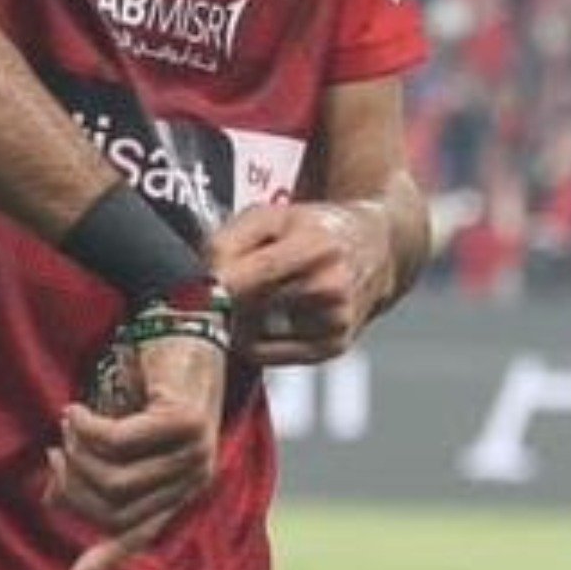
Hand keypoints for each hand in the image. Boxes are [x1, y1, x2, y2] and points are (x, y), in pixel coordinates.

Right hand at [48, 321, 223, 569]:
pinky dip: (87, 429)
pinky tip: (75, 410)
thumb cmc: (144, 376)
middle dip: (73, 484)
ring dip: (77, 453)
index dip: (106, 560)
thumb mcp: (115, 429)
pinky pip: (118, 443)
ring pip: (113, 480)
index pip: (140, 536)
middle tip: (56, 450)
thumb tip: (52, 499)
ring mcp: (195, 452)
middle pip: (113, 510)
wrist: (179, 317)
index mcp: (181, 487)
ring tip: (68, 424)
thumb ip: (93, 466)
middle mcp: (195, 477)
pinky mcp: (186, 423)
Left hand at [211, 201, 388, 368]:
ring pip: (251, 335)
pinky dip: (256, 338)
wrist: (377, 249)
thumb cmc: (315, 229)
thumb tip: (201, 282)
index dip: (213, 288)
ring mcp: (334, 323)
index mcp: (314, 248)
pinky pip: (266, 354)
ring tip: (256, 295)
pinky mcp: (331, 348)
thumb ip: (230, 239)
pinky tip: (268, 316)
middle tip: (224, 286)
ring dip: (240, 319)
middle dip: (224, 300)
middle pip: (246, 310)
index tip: (194, 287)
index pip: (249, 279)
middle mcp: (330, 290)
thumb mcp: (272, 215)